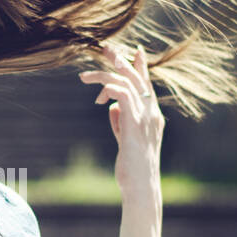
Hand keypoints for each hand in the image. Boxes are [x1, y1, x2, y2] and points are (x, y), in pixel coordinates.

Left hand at [78, 42, 164, 201]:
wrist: (140, 187)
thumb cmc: (132, 167)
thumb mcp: (125, 139)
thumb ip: (120, 121)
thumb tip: (110, 106)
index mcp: (151, 115)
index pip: (146, 84)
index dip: (140, 66)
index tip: (132, 50)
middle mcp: (152, 113)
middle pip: (137, 77)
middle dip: (120, 60)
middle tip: (104, 49)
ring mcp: (146, 118)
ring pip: (127, 83)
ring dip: (104, 76)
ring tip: (84, 77)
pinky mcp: (135, 125)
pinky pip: (123, 96)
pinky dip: (109, 90)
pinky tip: (98, 98)